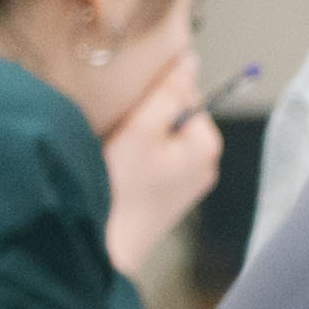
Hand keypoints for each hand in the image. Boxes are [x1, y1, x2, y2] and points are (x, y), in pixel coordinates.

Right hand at [97, 40, 220, 281]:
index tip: (126, 104)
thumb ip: (167, 93)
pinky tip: (114, 170)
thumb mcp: (141, 130)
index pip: (186, 93)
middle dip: (143, 115)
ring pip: (158, 140)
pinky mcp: (163, 198)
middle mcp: (205, 164)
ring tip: (112, 151)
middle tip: (115, 130)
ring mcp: (185, 184)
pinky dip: (131, 159)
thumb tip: (189, 59)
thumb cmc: (120, 190)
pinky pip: (149, 163)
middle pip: (172, 117)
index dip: (151, 91)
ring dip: (134, 137)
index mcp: (207, 144)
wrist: (102, 249)